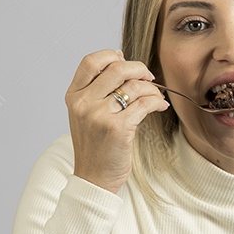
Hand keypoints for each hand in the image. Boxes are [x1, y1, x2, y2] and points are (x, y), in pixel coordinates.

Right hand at [65, 49, 169, 193]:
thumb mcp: (86, 114)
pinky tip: (160, 106)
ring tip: (156, 96)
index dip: (111, 55)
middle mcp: (83, 103)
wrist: (93, 178)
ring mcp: (99, 115)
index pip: (91, 62)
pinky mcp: (118, 128)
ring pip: (134, 86)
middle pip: (116, 68)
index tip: (125, 60)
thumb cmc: (95, 146)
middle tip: (149, 77)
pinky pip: (144, 104)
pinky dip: (157, 102)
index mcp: (74, 96)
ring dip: (151, 88)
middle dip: (139, 68)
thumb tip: (120, 58)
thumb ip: (97, 89)